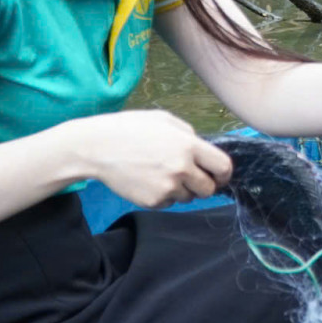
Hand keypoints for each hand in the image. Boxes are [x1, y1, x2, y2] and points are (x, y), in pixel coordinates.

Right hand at [60, 109, 232, 207]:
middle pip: (209, 188)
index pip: (223, 167)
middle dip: (204, 184)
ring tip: (161, 173)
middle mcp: (181, 169)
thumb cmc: (130, 129)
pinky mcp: (153, 201)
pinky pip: (169, 203)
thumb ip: (188, 134)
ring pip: (189, 197)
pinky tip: (148, 180)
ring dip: (182, 189)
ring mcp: (167, 187)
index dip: (224, 174)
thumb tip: (202, 148)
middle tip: (191, 177)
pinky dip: (164, 195)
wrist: (97, 148)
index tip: (219, 176)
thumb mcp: (164, 120)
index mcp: (188, 145)